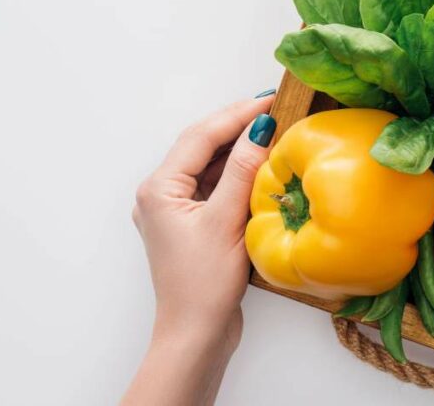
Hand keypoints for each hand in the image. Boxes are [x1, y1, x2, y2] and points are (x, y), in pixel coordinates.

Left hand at [131, 95, 275, 354]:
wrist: (195, 334)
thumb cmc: (204, 285)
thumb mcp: (227, 221)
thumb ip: (242, 170)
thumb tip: (260, 127)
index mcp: (159, 189)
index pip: (201, 136)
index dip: (237, 114)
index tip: (270, 99)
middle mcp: (159, 193)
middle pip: (201, 144)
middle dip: (237, 124)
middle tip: (274, 106)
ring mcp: (174, 208)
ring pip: (208, 162)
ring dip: (238, 146)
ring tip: (273, 128)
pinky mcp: (190, 221)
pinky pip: (212, 183)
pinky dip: (236, 170)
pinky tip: (259, 162)